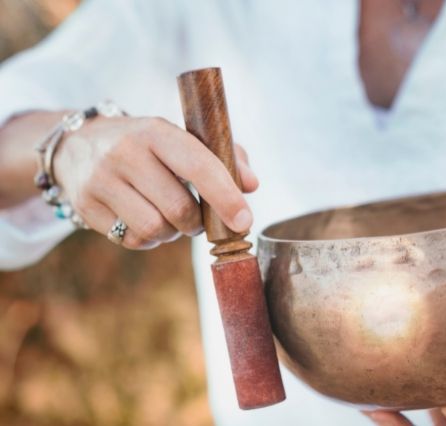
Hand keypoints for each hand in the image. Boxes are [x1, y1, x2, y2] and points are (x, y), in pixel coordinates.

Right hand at [54, 115, 257, 248]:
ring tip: (168, 217)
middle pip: (179, 208)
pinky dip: (149, 239)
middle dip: (197, 222)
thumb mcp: (182, 138)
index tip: (244, 221)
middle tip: (197, 217)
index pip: (198, 166)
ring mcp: (100, 180)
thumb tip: (252, 185)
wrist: (79, 145)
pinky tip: (144, 219)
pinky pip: (131, 240)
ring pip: (155, 229)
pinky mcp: (85, 206)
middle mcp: (124, 152)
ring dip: (172, 233)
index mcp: (156, 131)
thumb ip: (224, 157)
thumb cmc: (148, 145)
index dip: (226, 197)